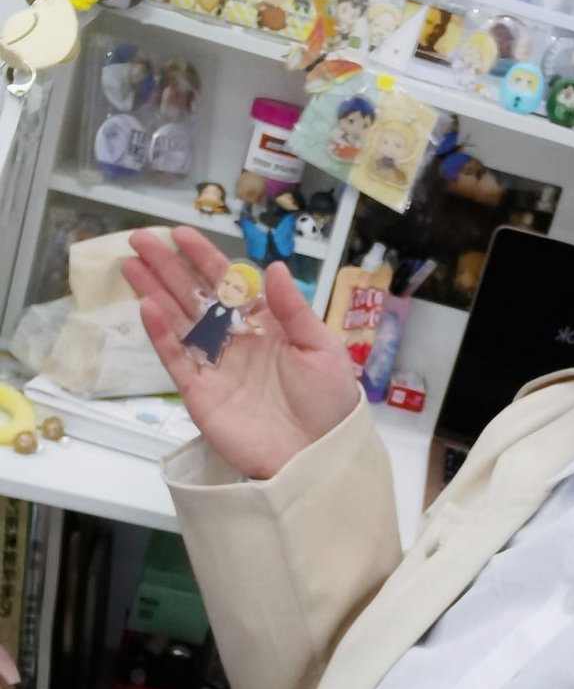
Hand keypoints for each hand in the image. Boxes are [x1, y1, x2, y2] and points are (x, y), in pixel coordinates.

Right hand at [123, 226, 358, 477]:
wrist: (316, 455)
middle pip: (194, 295)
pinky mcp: (200, 393)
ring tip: (130, 264)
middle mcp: (234, 338)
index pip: (228, 282)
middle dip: (167, 267)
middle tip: (139, 239)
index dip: (203, 257)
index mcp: (265, 322)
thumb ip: (292, 308)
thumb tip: (273, 266)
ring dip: (154, 292)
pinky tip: (145, 307)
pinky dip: (160, 334)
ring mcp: (214, 365)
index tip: (180, 233)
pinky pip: (176, 359)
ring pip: (177, 321)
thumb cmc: (328, 399)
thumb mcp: (320, 347)